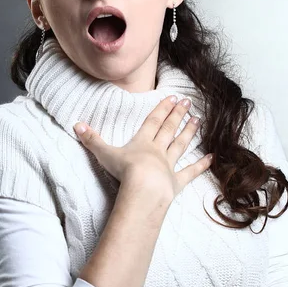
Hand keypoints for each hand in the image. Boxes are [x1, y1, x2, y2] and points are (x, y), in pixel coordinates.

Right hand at [74, 95, 212, 200]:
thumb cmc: (124, 172)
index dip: (161, 109)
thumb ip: (91, 140)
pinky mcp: (176, 182)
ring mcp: (168, 166)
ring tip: (197, 121)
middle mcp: (158, 151)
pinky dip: (200, 165)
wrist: (144, 189)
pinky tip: (211, 158)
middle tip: (187, 103)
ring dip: (188, 133)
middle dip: (177, 115)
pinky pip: (190, 172)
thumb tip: (76, 124)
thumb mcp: (104, 153)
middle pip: (168, 130)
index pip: (153, 122)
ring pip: (180, 146)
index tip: (172, 97)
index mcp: (142, 142)